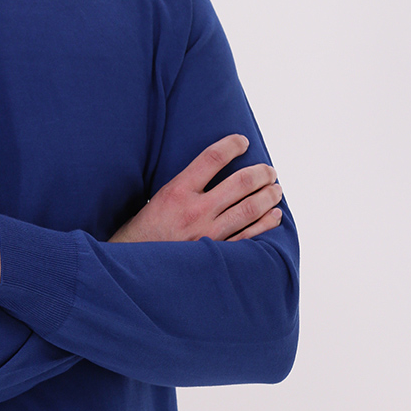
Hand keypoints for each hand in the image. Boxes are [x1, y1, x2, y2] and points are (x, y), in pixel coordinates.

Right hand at [110, 134, 282, 243]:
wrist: (134, 270)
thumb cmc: (142, 233)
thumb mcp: (155, 200)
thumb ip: (182, 188)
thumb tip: (209, 174)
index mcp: (176, 192)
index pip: (212, 159)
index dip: (232, 145)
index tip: (243, 141)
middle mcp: (195, 211)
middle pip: (240, 182)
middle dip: (261, 172)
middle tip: (269, 170)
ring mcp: (208, 234)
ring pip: (250, 208)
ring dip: (269, 195)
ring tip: (276, 189)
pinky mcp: (216, 254)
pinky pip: (250, 236)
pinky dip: (266, 223)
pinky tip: (274, 215)